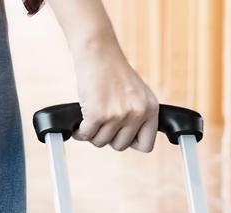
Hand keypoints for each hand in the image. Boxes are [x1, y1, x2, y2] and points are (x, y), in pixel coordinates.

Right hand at [70, 37, 158, 151]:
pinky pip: (86, 135)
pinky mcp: (98, 114)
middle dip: (108, 137)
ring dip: (92, 133)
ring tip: (91, 117)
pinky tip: (80, 122)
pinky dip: (80, 131)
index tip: (120, 133)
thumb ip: (138, 116)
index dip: (130, 142)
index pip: (146, 145)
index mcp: (150, 108)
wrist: (97, 49)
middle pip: (120, 146)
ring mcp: (118, 114)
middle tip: (102, 122)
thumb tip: (129, 142)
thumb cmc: (112, 70)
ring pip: (101, 142)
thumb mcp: (136, 93)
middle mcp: (137, 112)